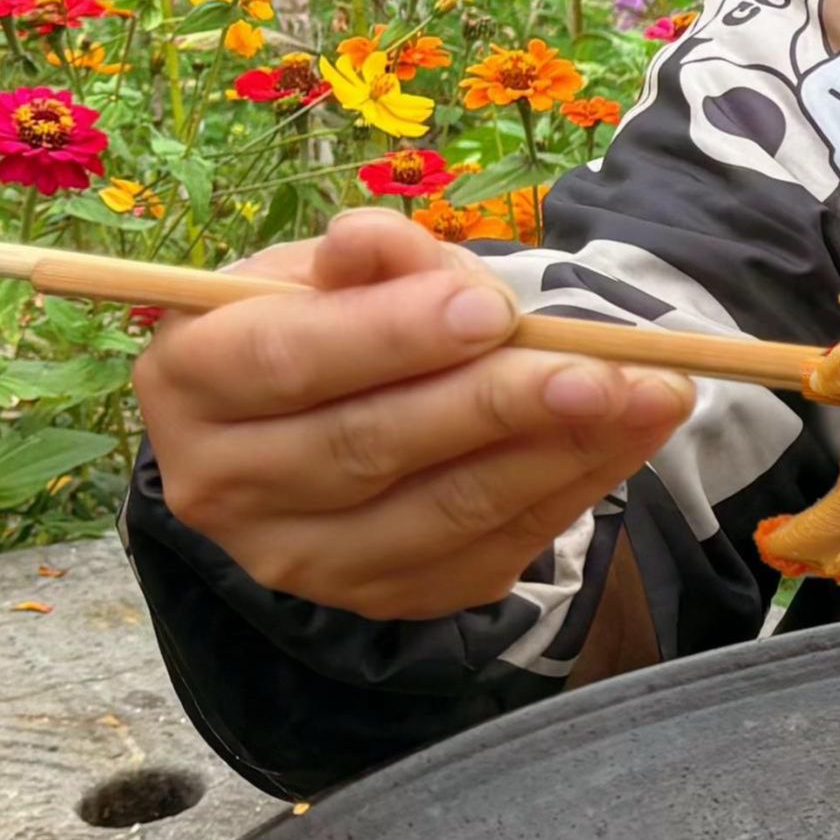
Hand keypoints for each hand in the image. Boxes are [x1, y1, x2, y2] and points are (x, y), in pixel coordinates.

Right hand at [137, 210, 691, 620]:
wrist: (308, 426)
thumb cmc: (322, 327)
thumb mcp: (329, 272)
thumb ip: (368, 259)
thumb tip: (375, 241)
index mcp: (190, 380)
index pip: (289, 362)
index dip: (391, 336)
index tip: (490, 308)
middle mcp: (223, 486)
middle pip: (370, 448)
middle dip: (497, 404)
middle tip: (602, 368)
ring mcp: (302, 559)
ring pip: (440, 513)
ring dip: (559, 454)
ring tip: (649, 396)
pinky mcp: (381, 598)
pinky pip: (486, 553)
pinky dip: (569, 493)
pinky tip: (629, 440)